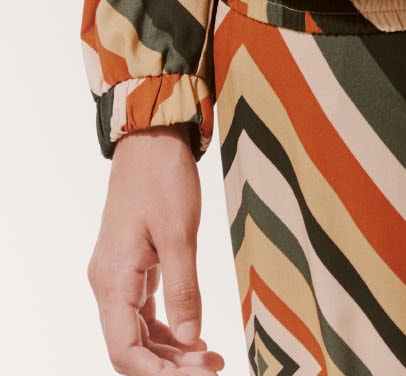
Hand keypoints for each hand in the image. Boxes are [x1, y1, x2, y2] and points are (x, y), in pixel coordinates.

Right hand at [87, 126, 224, 372]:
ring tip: (209, 359)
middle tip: (212, 368)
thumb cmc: (162, 178)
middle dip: (169, 366)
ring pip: (138, 333)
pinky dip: (167, 329)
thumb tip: (191, 337)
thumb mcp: (179, 233)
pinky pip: (143, 313)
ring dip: (170, 351)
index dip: (156, 373)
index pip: (125, 349)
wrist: (151, 139)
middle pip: (131, 347)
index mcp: (113, 280)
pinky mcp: (131, 268)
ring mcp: (118, 277)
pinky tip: (194, 337)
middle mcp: (108, 284)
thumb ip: (184, 288)